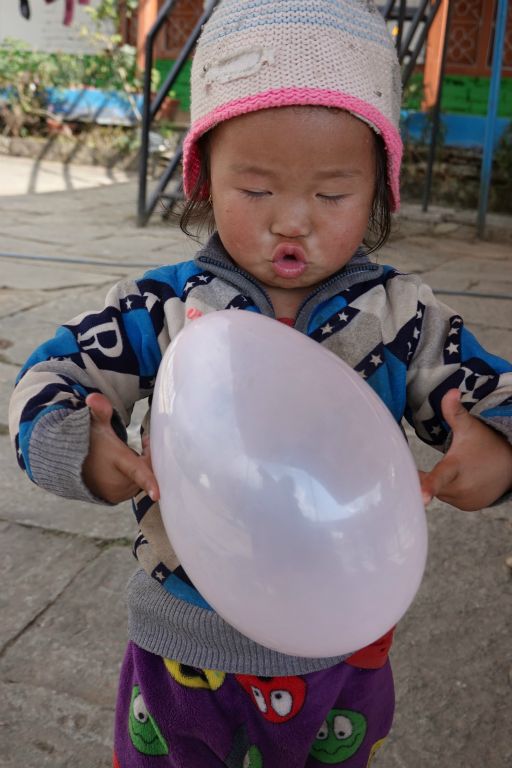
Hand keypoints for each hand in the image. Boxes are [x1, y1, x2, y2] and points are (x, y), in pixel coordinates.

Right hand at [82, 393, 159, 503]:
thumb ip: (100, 411)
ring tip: (135, 452)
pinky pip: (134, 486)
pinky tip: (125, 467)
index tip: (157, 495)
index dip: (149, 483)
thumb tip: (93, 398)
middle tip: (144, 441)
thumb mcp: (96, 425)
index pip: (137, 473)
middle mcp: (119, 483)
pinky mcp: (116, 499)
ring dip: (143, 466)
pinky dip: (135, 477)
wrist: (70, 463)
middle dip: (149, 456)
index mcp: (119, 463)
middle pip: (148, 470)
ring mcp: (118, 493)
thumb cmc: (89, 442)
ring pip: (141, 479)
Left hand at [419, 389, 511, 510]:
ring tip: (461, 468)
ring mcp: (464, 501)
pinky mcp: (467, 507)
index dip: (429, 486)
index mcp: (457, 467)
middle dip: (429, 474)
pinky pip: (449, 497)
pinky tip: (464, 478)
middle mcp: (460, 488)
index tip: (422, 497)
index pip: (441, 477)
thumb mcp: (469, 427)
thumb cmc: (485, 444)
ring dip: (442, 481)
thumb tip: (450, 391)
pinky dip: (451, 489)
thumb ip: (454, 412)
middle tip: (449, 459)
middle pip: (431, 483)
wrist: (510, 464)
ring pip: (439, 491)